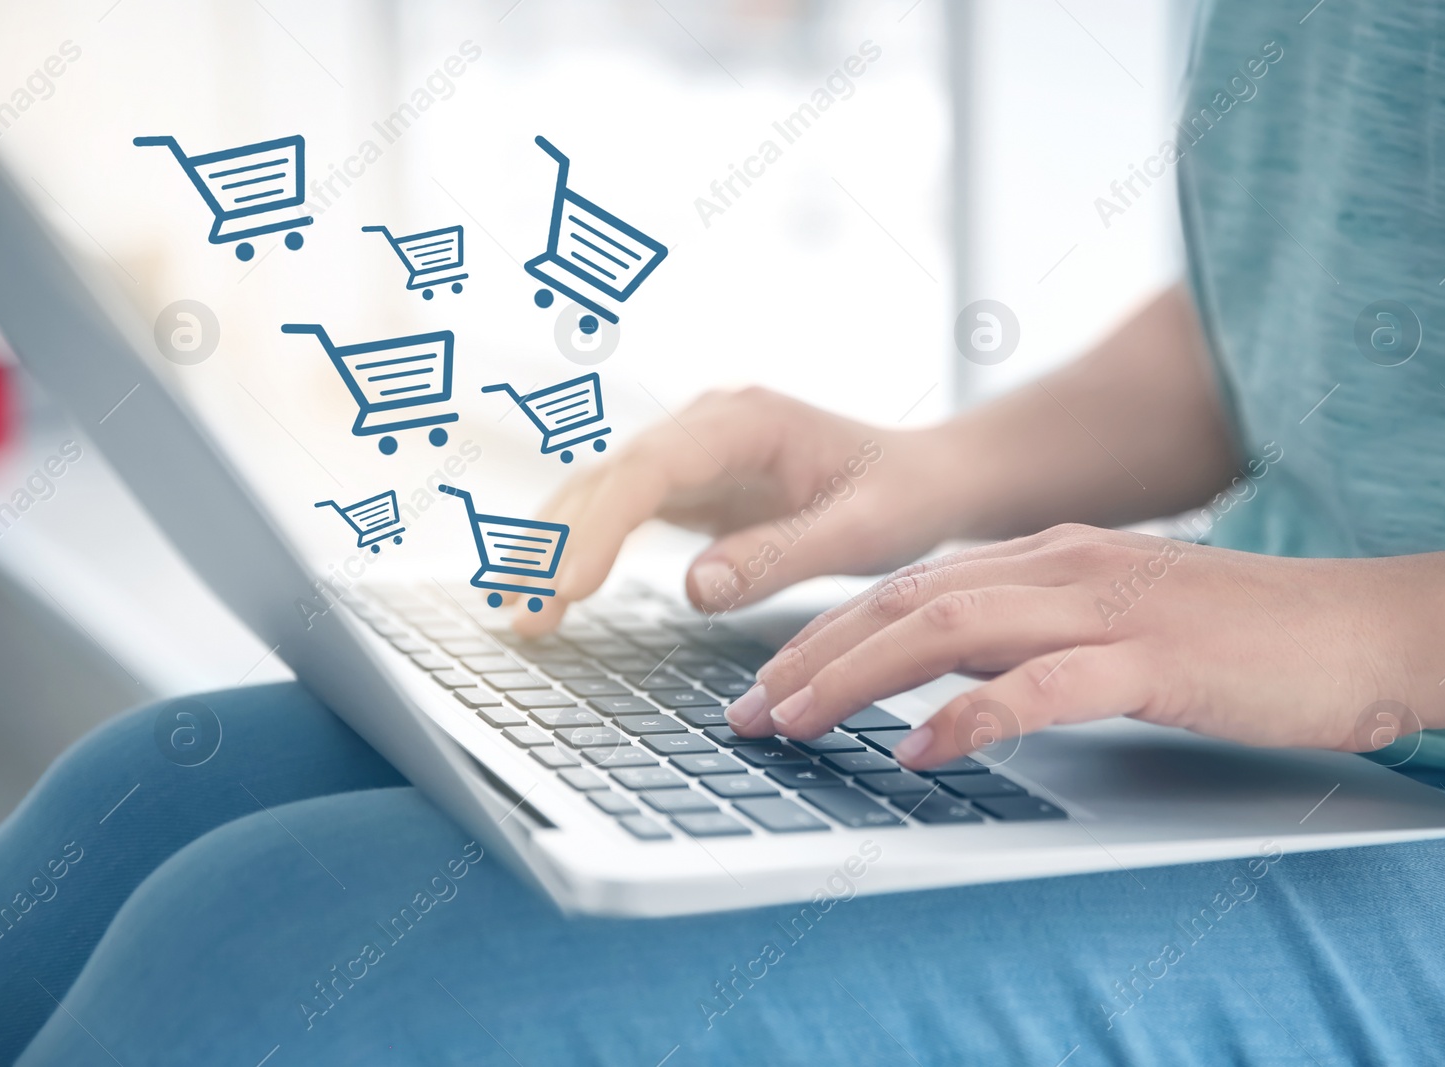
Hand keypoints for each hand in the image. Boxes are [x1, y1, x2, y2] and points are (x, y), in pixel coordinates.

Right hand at [511, 387, 965, 633]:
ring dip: (555, 547)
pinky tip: (550, 593)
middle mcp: (707, 424)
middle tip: (522, 618)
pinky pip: (620, 513)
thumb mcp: (861, 531)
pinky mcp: (690, 483)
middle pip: (608, 477)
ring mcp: (693, 451)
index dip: (600, 527)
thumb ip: (781, 555)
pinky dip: (581, 550)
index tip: (570, 587)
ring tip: (516, 613)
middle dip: (558, 544)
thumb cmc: (903, 497)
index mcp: (745, 421)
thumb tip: (695, 588)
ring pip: (601, 492)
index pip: (649, 469)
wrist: (928, 478)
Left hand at [725, 524, 1444, 767]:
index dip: (825, 634)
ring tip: (797, 724)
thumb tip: (947, 682)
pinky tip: (921, 751)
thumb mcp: (1115, 623)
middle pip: (904, 601)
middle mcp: (1061, 565)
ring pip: (947, 630)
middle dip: (811, 656)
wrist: (1364, 627)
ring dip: (857, 677)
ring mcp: (1105, 606)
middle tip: (748, 713)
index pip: (908, 588)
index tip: (767, 684)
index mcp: (1048, 555)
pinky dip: (970, 716)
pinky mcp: (1152, 657)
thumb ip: (1034, 636)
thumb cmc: (1241, 637)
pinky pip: (1041, 683)